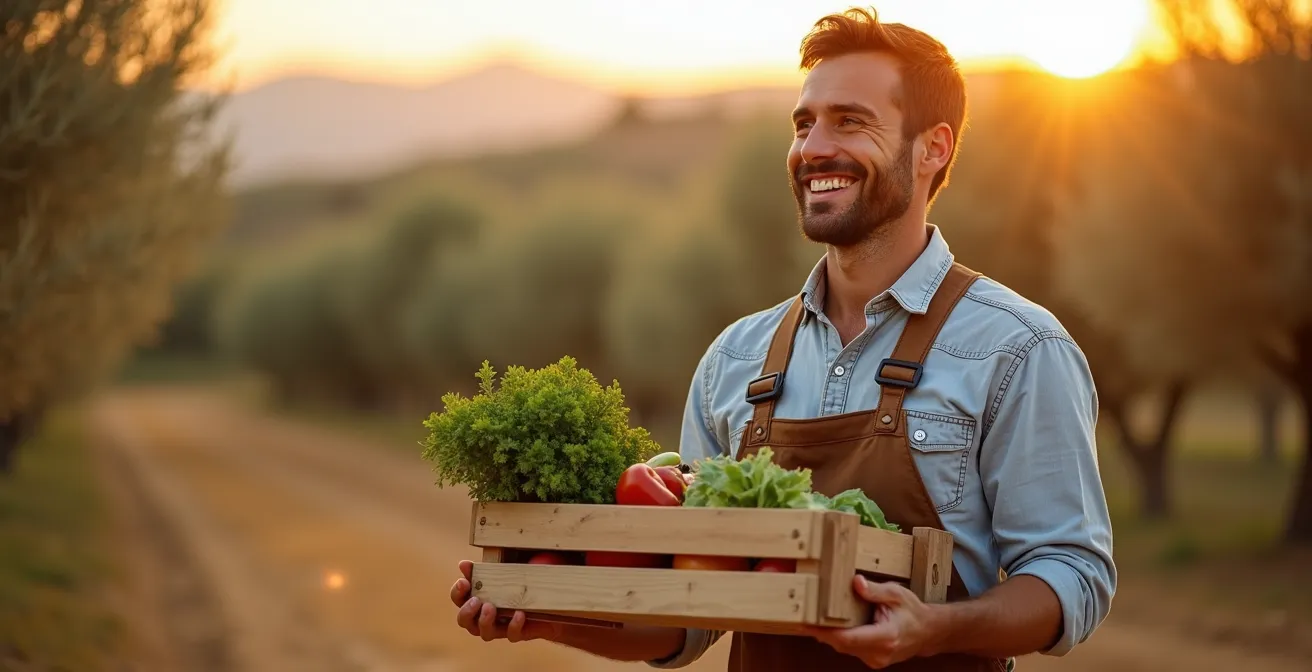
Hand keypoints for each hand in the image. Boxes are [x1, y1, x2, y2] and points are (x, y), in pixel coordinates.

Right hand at [450, 560, 562, 642]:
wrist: (548, 601)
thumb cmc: (518, 585)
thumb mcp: (503, 573)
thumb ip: (483, 570)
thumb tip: (462, 564)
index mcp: (477, 600)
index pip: (458, 599)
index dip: (457, 592)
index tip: (464, 582)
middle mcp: (484, 617)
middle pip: (464, 621)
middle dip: (466, 612)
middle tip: (476, 601)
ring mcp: (500, 627)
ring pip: (485, 633)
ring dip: (485, 621)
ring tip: (491, 607)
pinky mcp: (517, 633)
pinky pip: (512, 635)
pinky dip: (513, 625)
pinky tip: (519, 613)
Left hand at [805, 576, 942, 667]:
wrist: (928, 632)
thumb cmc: (912, 611)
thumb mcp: (896, 593)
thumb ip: (875, 590)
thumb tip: (855, 582)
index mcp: (886, 637)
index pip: (848, 638)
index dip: (825, 632)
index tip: (807, 623)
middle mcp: (879, 653)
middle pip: (841, 644)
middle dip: (821, 631)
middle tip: (801, 615)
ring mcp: (875, 660)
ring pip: (844, 648)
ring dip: (828, 634)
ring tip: (810, 617)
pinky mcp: (872, 660)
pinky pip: (850, 649)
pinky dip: (839, 637)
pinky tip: (829, 623)